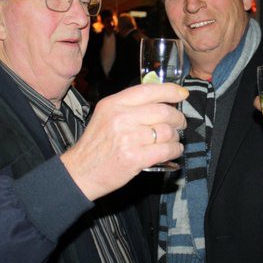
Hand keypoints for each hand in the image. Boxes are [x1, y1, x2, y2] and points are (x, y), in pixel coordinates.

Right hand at [62, 83, 187, 199]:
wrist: (80, 171)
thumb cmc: (96, 145)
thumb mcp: (106, 116)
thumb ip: (129, 106)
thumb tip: (162, 101)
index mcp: (113, 104)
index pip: (148, 90)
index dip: (170, 91)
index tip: (182, 94)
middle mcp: (121, 117)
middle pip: (163, 111)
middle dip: (178, 118)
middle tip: (180, 123)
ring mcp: (128, 138)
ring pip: (167, 132)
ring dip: (175, 137)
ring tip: (172, 140)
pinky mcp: (134, 157)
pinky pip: (166, 150)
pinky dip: (175, 150)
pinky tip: (173, 151)